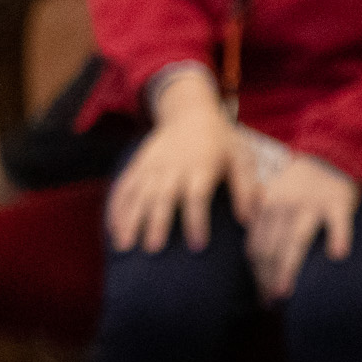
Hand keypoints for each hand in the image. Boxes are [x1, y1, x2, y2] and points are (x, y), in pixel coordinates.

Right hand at [107, 69, 237, 253]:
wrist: (191, 111)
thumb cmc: (221, 141)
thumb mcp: (241, 158)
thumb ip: (245, 188)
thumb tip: (247, 220)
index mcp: (201, 165)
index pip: (197, 195)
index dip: (196, 220)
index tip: (198, 245)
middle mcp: (173, 165)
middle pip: (162, 196)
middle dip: (156, 222)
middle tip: (152, 249)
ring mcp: (152, 164)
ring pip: (138, 193)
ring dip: (129, 219)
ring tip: (124, 246)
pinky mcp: (139, 164)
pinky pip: (124, 186)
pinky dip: (117, 207)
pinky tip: (113, 229)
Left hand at [245, 152, 358, 298]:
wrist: (328, 153)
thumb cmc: (297, 183)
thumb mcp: (270, 194)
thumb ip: (260, 220)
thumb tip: (251, 260)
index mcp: (264, 205)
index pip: (255, 245)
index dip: (255, 272)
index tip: (260, 294)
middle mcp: (283, 206)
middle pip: (272, 248)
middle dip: (267, 277)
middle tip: (269, 302)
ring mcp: (311, 205)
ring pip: (295, 240)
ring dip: (288, 267)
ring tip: (283, 292)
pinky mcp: (338, 203)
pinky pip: (338, 222)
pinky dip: (338, 236)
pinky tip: (338, 255)